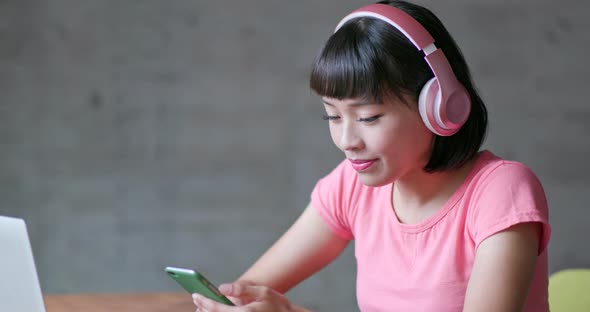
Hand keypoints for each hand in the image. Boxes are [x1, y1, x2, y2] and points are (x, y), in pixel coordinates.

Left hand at [192, 282, 308, 311]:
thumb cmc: (278, 305)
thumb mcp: (262, 291)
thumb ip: (241, 289)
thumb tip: (221, 288)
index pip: (216, 308)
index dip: (204, 301)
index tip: (195, 295)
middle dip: (203, 309)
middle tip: (197, 300)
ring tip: (202, 307)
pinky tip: (217, 311)